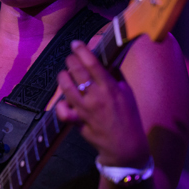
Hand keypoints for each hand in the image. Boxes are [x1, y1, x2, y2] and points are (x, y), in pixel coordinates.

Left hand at [56, 40, 150, 168]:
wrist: (126, 146)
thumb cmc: (129, 117)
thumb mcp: (127, 92)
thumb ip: (116, 75)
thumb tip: (106, 60)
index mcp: (110, 88)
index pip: (92, 63)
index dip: (81, 50)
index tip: (76, 43)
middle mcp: (96, 97)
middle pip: (77, 72)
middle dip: (70, 60)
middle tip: (70, 57)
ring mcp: (86, 110)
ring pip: (66, 88)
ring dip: (63, 77)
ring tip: (64, 74)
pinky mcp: (79, 123)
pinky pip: (63, 113)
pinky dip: (60, 105)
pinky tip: (63, 100)